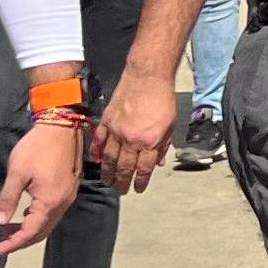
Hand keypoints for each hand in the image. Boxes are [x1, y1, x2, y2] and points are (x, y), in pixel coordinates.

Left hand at [0, 117, 82, 255]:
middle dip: (22, 240)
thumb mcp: (17, 172)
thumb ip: (8, 198)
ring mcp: (67, 197)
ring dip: (30, 230)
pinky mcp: (68, 189)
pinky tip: (26, 214)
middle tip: (3, 243)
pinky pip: (53, 213)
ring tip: (10, 231)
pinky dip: (38, 219)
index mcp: (49, 202)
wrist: (61, 127)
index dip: (14, 243)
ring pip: (48, 223)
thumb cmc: (37, 148)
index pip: (31, 232)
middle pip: (42, 231)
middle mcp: (62, 204)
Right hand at [94, 76, 175, 195]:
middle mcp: (132, 140)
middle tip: (121, 190)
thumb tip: (158, 163)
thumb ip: (163, 146)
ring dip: (108, 173)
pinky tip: (96, 161)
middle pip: (125, 167)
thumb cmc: (163, 99)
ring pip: (109, 158)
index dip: (141, 182)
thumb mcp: (171, 125)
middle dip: (123, 182)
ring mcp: (116, 131)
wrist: (147, 77)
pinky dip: (96, 153)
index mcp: (150, 142)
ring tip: (107, 182)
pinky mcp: (106, 121)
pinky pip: (99, 141)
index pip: (144, 169)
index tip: (138, 189)